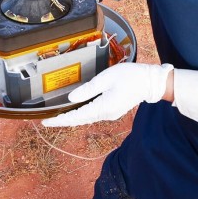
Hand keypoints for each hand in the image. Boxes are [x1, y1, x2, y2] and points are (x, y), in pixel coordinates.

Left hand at [41, 63, 172, 126]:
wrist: (151, 82)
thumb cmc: (130, 76)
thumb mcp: (106, 78)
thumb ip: (88, 89)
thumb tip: (71, 98)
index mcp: (103, 107)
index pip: (77, 116)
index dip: (60, 120)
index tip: (46, 122)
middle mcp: (106, 114)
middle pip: (80, 119)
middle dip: (64, 120)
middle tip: (47, 120)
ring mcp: (110, 114)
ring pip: (86, 118)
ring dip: (73, 117)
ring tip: (58, 116)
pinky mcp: (113, 110)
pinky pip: (93, 114)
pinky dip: (82, 114)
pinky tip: (76, 110)